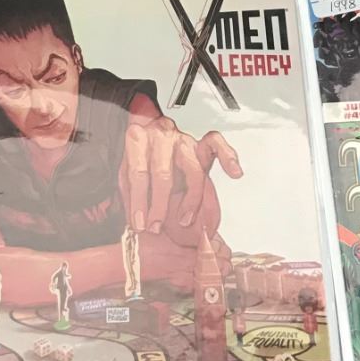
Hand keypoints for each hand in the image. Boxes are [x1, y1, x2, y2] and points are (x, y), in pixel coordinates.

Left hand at [121, 115, 241, 233]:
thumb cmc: (140, 157)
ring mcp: (183, 140)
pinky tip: (234, 172)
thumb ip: (131, 196)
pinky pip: (216, 144)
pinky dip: (228, 156)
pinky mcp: (200, 144)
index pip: (137, 173)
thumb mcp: (125, 175)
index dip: (138, 202)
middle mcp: (161, 137)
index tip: (139, 224)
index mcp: (137, 140)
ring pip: (193, 169)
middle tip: (156, 226)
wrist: (149, 133)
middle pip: (163, 173)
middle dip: (159, 205)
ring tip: (185, 219)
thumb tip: (135, 223)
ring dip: (190, 199)